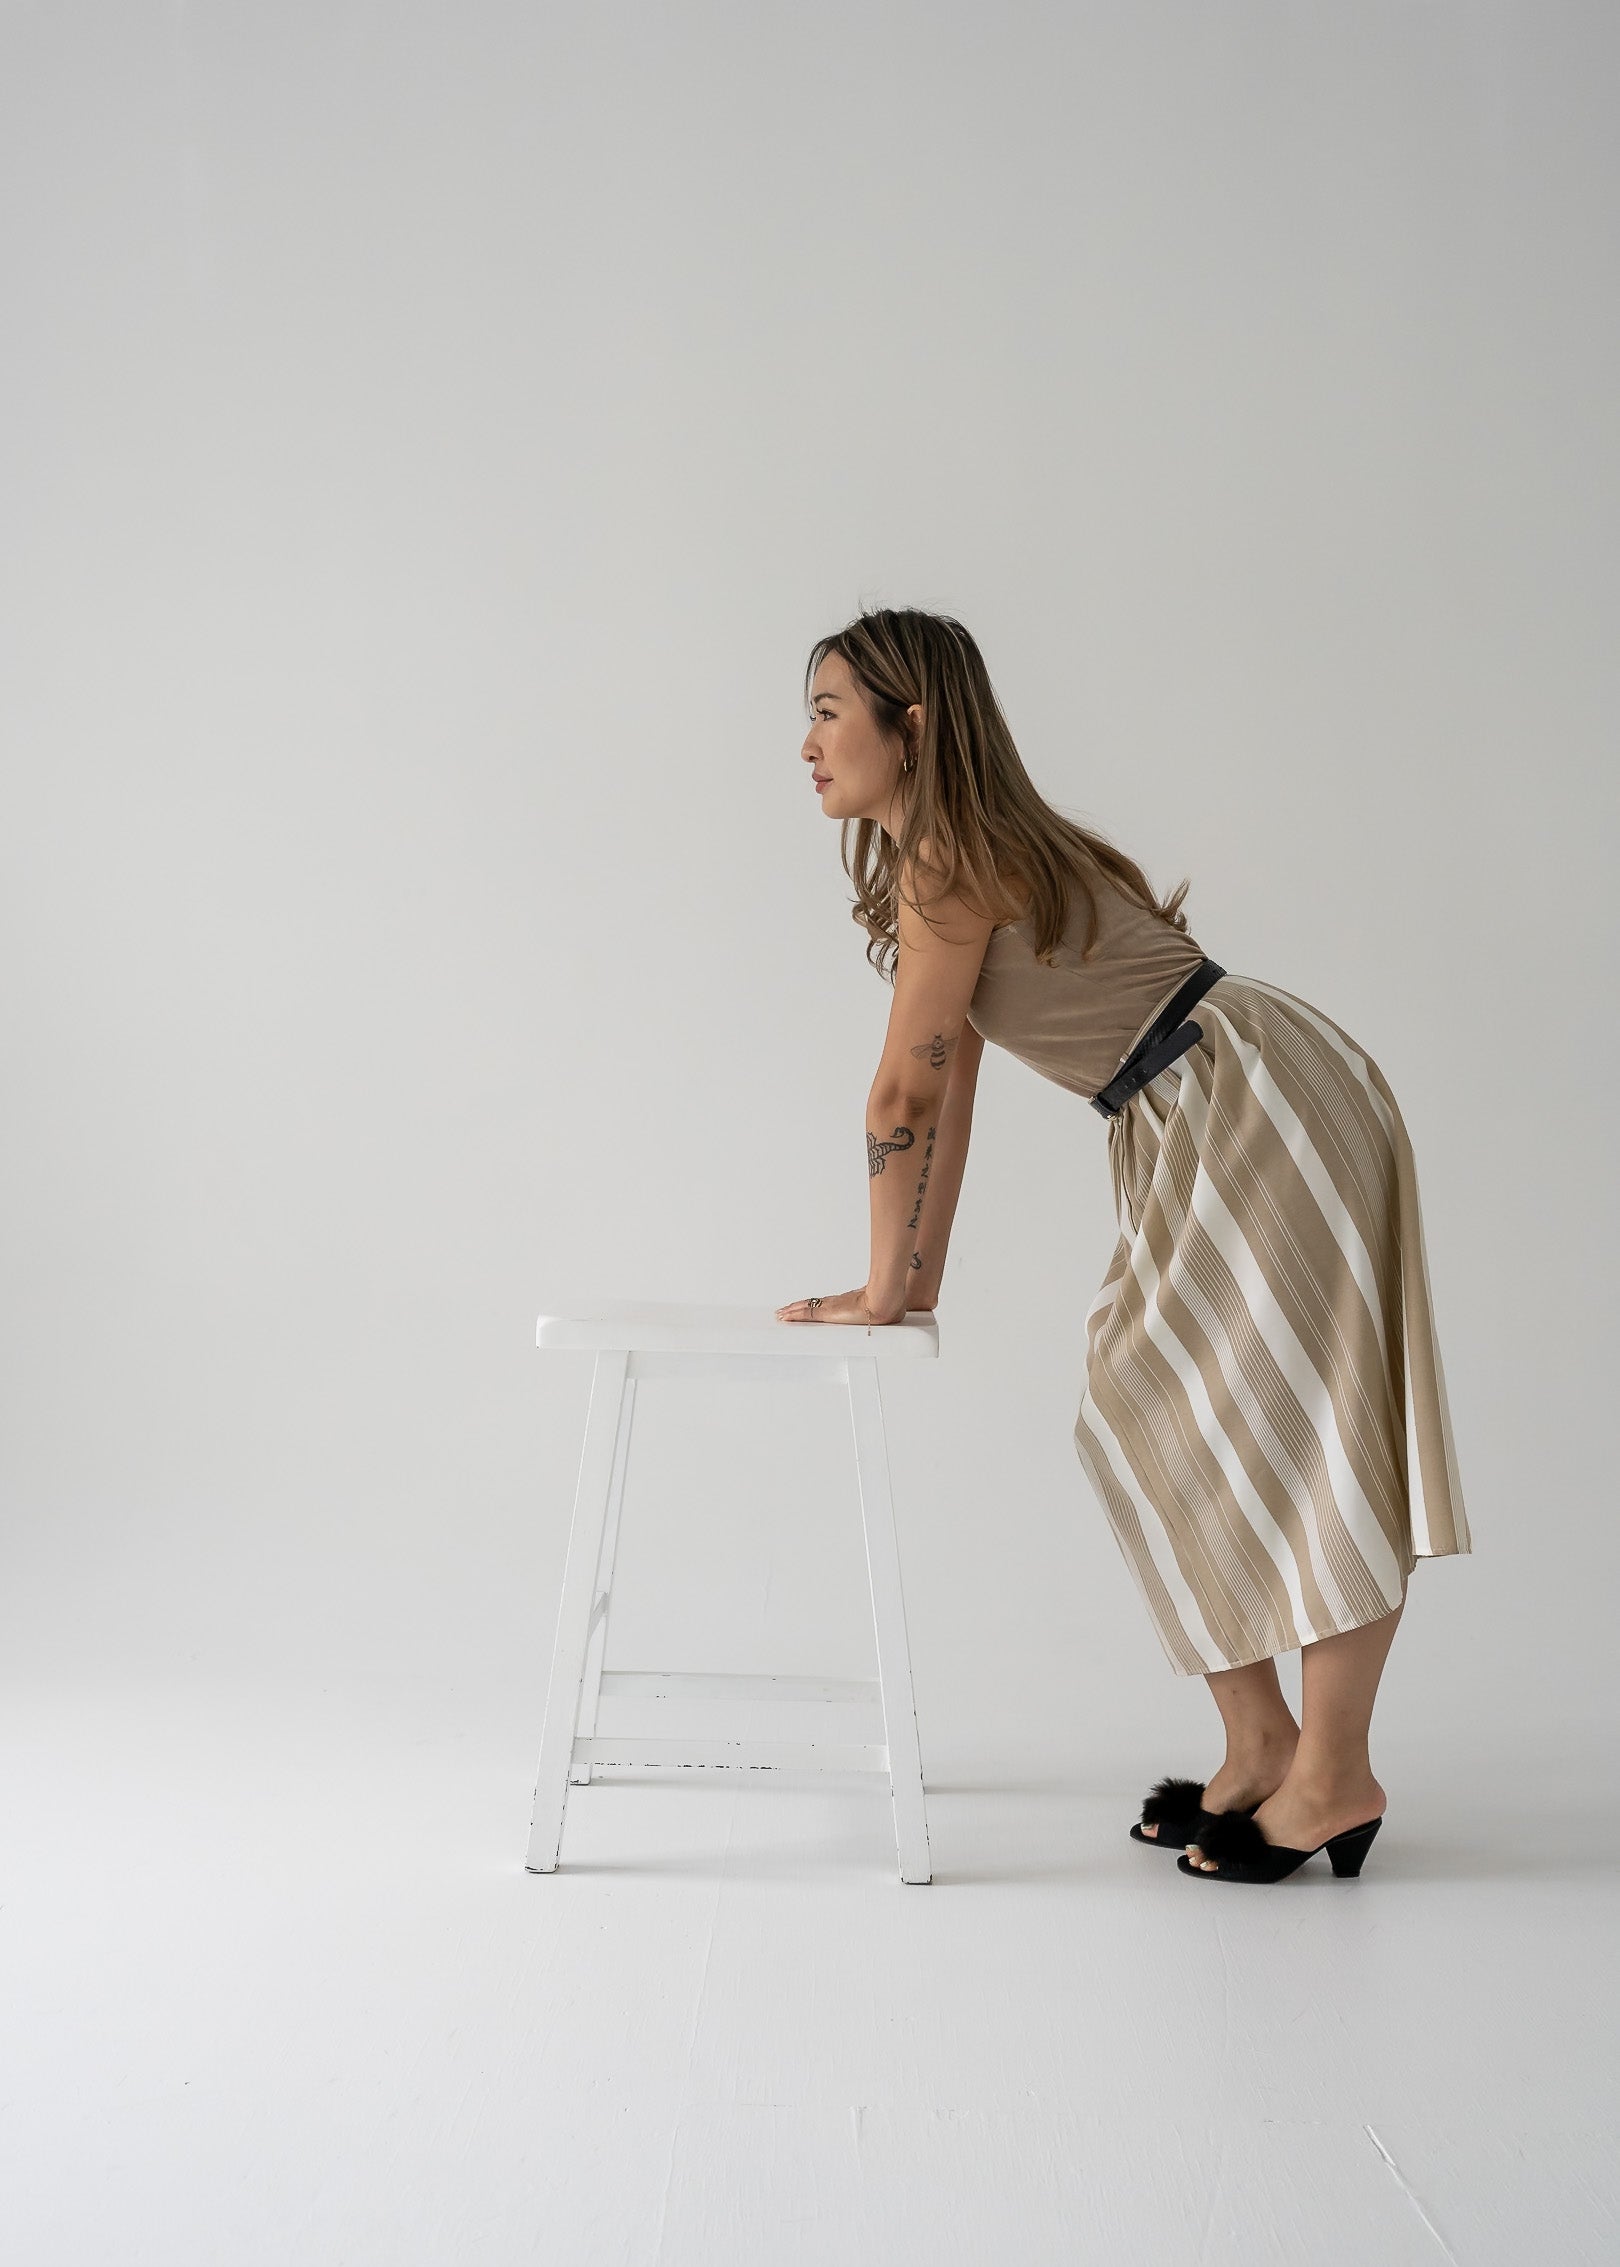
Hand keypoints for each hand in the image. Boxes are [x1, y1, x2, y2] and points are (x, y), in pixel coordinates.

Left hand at [774, 1286, 905, 1325]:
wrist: (886, 1301)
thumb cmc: (887, 1305)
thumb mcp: (881, 1309)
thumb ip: (882, 1309)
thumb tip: (893, 1313)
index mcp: (846, 1303)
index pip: (825, 1304)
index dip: (813, 1306)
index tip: (804, 1306)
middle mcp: (836, 1303)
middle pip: (812, 1304)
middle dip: (798, 1307)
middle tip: (784, 1310)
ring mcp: (831, 1307)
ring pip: (805, 1308)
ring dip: (791, 1311)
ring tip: (780, 1314)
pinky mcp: (828, 1313)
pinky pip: (806, 1314)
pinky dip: (793, 1315)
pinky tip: (784, 1317)